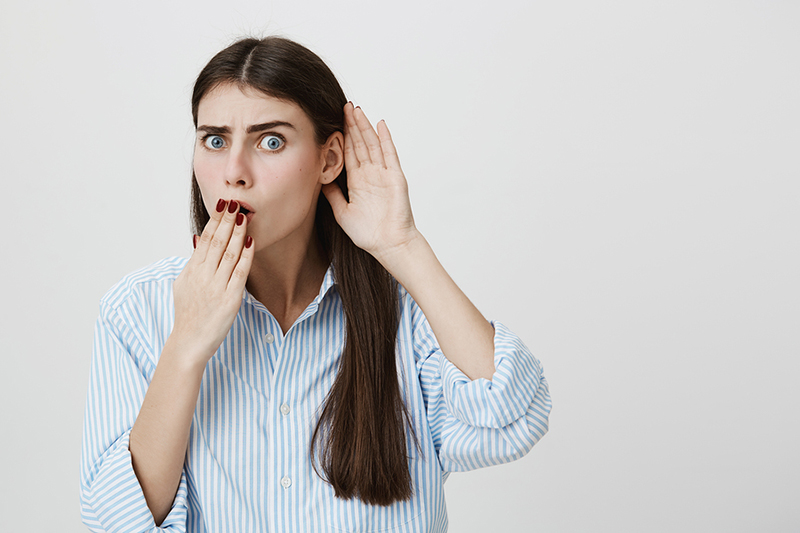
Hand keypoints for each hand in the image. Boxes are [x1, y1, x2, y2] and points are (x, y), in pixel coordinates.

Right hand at [170, 199, 253, 365]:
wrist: (188, 343)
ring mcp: (216, 288)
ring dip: (237, 233)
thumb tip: (199, 238)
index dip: (215, 220)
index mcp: (191, 271)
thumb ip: (193, 262)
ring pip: (228, 254)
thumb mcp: (183, 284)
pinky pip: (240, 273)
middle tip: (235, 203)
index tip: (223, 205)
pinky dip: (246, 256)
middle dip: (227, 221)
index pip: (205, 239)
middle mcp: (202, 276)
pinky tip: (252, 242)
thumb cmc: (188, 314)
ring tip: (244, 216)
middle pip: (216, 242)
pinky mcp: (230, 300)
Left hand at [322, 103, 419, 263]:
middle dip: (352, 125)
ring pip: (373, 144)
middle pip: (360, 144)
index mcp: (357, 182)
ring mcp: (384, 174)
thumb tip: (318, 180)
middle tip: (344, 106)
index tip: (334, 120)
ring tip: (357, 109)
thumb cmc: (368, 233)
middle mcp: (371, 174)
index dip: (342, 137)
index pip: (349, 153)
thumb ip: (332, 195)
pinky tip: (380, 124)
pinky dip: (385, 139)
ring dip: (365, 127)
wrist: (388, 244)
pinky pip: (390, 154)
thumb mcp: (342, 212)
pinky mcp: (395, 177)